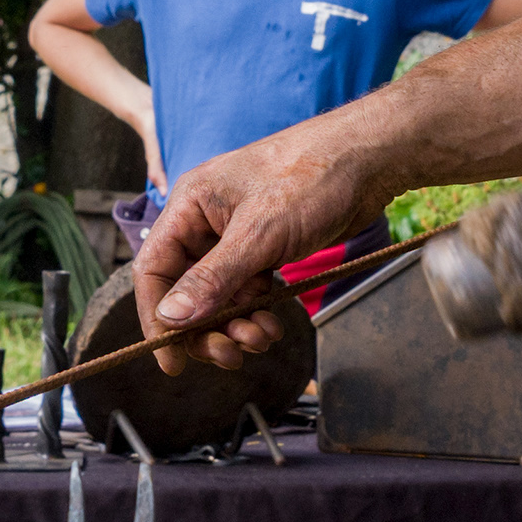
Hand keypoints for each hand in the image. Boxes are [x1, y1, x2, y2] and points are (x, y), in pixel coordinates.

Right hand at [130, 125, 384, 372]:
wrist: (368, 161)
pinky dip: (255, 313)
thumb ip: (213, 278)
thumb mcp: (259, 233)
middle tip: (228, 356)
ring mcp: (236, 236)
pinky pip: (246, 291)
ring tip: (260, 339)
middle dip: (205, 328)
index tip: (172, 361)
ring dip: (234, 325)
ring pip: (218, 296)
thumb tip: (171, 318)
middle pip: (185, 290)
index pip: (154, 270)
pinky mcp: (264, 248)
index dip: (157, 318)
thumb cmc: (312, 177)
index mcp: (190, 205)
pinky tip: (272, 326)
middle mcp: (206, 222)